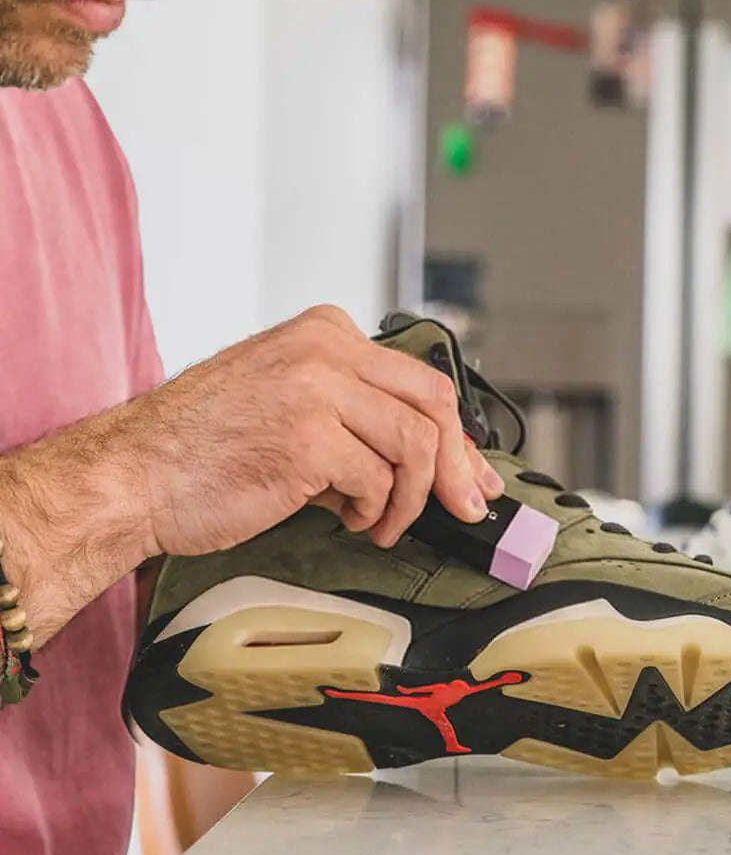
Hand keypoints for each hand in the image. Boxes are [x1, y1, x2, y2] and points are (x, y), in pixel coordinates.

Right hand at [0, 306, 504, 647]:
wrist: (135, 474)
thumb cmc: (205, 447)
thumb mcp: (289, 402)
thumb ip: (356, 416)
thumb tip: (429, 459)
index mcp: (324, 333)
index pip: (420, 378)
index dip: (457, 435)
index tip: (471, 473)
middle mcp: (325, 349)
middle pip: (434, 403)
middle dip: (457, 465)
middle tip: (462, 506)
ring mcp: (316, 389)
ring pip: (415, 445)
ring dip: (409, 499)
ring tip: (380, 521)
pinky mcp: (308, 437)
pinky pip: (379, 481)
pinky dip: (375, 512)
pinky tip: (349, 519)